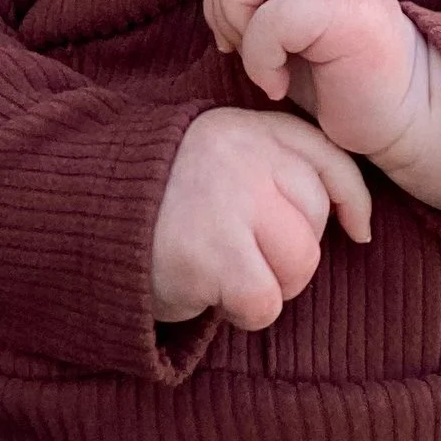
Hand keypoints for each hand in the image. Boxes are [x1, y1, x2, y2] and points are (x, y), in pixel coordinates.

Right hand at [150, 106, 372, 330]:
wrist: (82, 210)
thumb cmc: (158, 196)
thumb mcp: (219, 156)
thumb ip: (274, 168)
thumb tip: (355, 222)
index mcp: (249, 129)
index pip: (329, 162)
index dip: (351, 202)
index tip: (358, 232)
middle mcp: (246, 157)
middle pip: (314, 223)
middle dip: (288, 254)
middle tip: (240, 254)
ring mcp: (232, 202)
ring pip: (298, 265)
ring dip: (266, 284)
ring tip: (220, 271)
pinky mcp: (215, 253)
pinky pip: (264, 302)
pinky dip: (241, 311)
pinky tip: (208, 292)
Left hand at [205, 0, 440, 222]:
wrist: (409, 120)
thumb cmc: (345, 85)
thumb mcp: (295, 34)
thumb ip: (262, 4)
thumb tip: (215, 4)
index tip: (234, 41)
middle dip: (225, 3)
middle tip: (240, 51)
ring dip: (240, 24)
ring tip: (265, 66)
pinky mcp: (345, 14)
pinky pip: (273, 19)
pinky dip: (260, 59)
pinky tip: (280, 87)